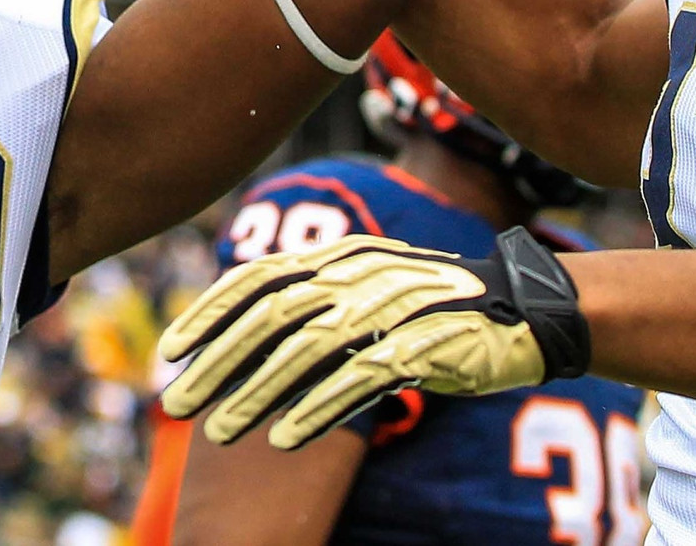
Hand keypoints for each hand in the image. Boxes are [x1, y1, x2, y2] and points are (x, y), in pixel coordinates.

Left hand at [158, 228, 589, 449]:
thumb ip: (314, 303)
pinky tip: (284, 438)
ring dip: (257, 391)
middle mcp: (360, 274)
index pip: (259, 276)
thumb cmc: (432, 309)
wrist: (526, 311)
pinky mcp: (425, 345)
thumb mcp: (368, 291)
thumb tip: (242, 337)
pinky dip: (318, 408)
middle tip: (175, 403)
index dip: (209, 312)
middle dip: (217, 360)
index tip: (169, 350)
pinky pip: (360, 378)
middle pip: (272, 314)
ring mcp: (393, 307)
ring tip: (220, 430)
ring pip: (308, 348)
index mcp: (341, 257)